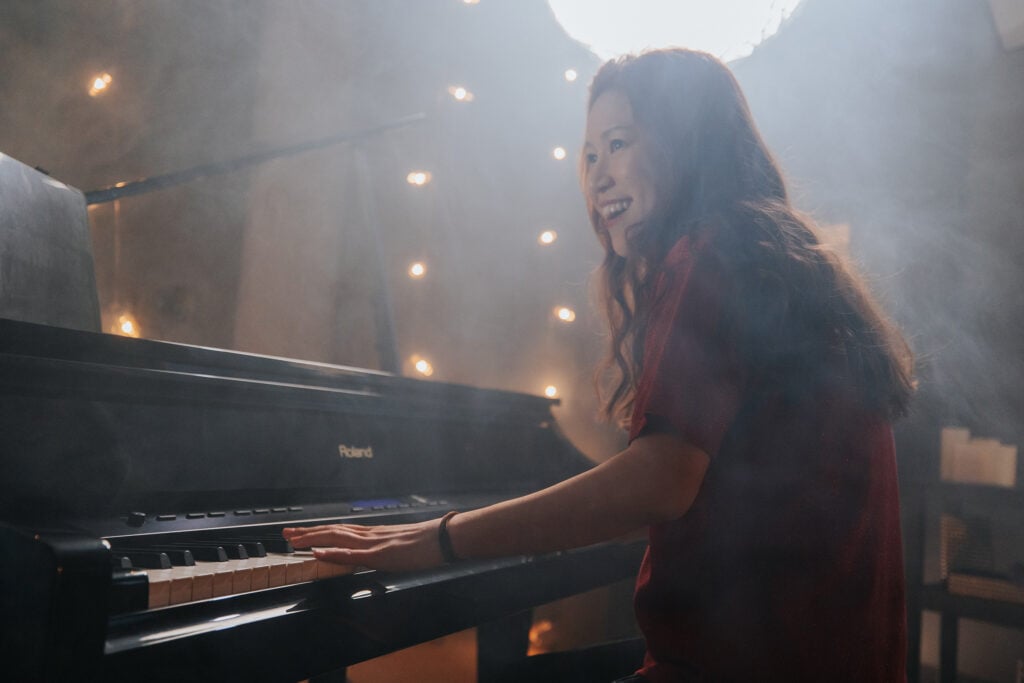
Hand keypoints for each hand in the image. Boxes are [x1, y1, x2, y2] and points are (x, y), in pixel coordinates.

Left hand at [282, 518, 445, 571]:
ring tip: (293, 540)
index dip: (318, 531)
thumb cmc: (426, 542)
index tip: (300, 532)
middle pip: (332, 531)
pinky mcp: (380, 555)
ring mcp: (374, 543)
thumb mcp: (398, 543)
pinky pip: (352, 554)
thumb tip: (369, 552)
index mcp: (373, 533)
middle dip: (307, 532)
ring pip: (336, 538)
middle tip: (285, 534)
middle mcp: (369, 534)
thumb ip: (382, 546)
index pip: (339, 530)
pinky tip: (318, 553)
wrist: (444, 537)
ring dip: (312, 538)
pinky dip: (332, 553)